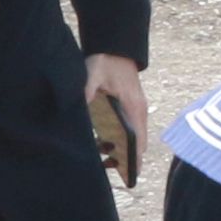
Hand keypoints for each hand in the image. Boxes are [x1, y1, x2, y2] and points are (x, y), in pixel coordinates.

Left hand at [88, 54, 151, 183]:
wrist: (116, 47)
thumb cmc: (106, 62)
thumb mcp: (93, 75)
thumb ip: (87, 92)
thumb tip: (80, 108)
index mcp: (133, 107)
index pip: (139, 139)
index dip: (135, 158)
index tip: (130, 173)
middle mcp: (139, 111)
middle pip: (139, 142)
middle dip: (126, 158)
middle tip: (107, 167)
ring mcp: (136, 109)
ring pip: (134, 137)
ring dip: (121, 149)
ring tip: (103, 158)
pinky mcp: (131, 107)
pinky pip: (130, 130)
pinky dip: (120, 140)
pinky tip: (103, 142)